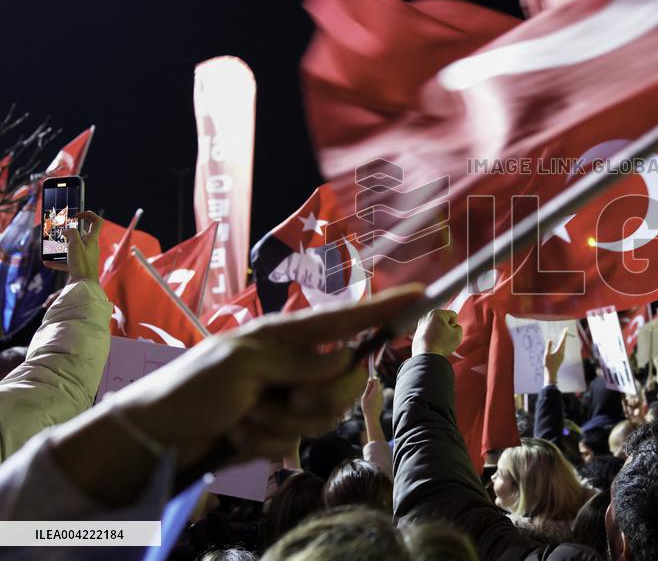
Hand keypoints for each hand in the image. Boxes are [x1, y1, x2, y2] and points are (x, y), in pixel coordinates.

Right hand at [44, 211, 102, 282]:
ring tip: (53, 246)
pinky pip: (68, 262)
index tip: (77, 215)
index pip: (97, 222)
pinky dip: (59, 262)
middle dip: (72, 232)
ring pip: (74, 248)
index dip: (89, 214)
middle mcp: (91, 247)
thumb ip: (72, 234)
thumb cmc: (82, 263)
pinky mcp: (80, 266)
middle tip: (62, 231)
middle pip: (84, 235)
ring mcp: (86, 256)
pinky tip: (48, 262)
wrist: (85, 284)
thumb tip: (68, 230)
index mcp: (92, 239)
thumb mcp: (75, 244)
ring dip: (64, 247)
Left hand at [56, 284, 423, 471]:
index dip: (384, 309)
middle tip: (278, 401)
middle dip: (316, 398)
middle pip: (346, 380)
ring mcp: (289, 396)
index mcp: (287, 334)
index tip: (421, 295)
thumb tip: (341, 362)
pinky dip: (269, 442)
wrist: (156, 436)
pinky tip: (240, 435)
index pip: (345, 319)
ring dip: (283, 424)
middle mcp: (296, 362)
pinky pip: (301, 439)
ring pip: (326, 415)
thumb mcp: (245, 365)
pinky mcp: (280, 428)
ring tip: (246, 418)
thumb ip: (299, 364)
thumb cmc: (192, 386)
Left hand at [411, 309, 461, 357]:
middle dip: (446, 328)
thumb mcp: (457, 334)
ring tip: (438, 342)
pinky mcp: (417, 333)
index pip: (453, 316)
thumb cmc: (443, 344)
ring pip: (437, 327)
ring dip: (440, 333)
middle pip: (444, 320)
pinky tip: (432, 345)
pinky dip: (432, 338)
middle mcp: (426, 316)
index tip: (449, 333)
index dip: (455, 326)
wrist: (426, 356)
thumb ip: (458, 327)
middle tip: (444, 338)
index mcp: (436, 313)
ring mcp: (420, 325)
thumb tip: (451, 327)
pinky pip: (430, 333)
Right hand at [544, 328, 567, 385]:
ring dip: (563, 340)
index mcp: (559, 351)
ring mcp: (562, 355)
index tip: (566, 329)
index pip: (562, 340)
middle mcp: (562, 352)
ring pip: (564, 346)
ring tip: (562, 336)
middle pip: (564, 342)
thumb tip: (550, 339)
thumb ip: (548, 346)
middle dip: (564, 336)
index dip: (564, 334)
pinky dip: (562, 344)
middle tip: (565, 330)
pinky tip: (560, 344)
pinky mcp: (561, 357)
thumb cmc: (548, 364)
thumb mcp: (547, 354)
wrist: (551, 372)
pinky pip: (563, 349)